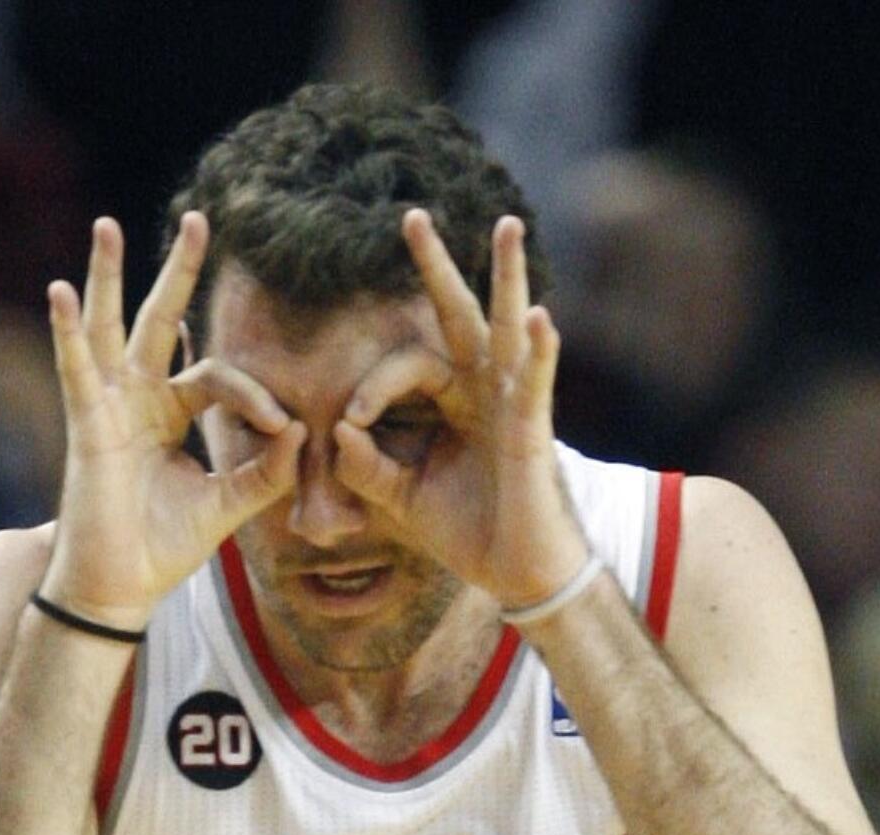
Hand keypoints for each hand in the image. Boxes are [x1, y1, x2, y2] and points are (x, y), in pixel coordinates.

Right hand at [40, 214, 305, 627]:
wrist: (121, 588)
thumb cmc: (164, 548)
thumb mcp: (228, 507)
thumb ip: (267, 473)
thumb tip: (302, 431)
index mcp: (170, 415)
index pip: (218, 378)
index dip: (255, 395)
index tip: (283, 425)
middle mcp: (138, 399)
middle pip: (160, 321)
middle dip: (178, 271)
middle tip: (199, 219)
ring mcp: (108, 406)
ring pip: (111, 327)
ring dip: (108, 276)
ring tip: (107, 225)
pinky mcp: (87, 424)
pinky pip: (77, 368)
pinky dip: (68, 331)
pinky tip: (61, 290)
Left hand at [333, 210, 587, 608]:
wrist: (514, 574)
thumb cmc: (469, 532)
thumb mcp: (403, 498)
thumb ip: (367, 467)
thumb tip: (339, 434)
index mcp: (452, 402)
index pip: (406, 366)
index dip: (371, 388)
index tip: (354, 425)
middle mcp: (482, 391)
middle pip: (457, 316)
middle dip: (435, 267)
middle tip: (410, 216)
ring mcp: (511, 404)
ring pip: (505, 328)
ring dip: (506, 276)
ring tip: (506, 225)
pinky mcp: (531, 430)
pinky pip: (535, 383)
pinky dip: (540, 352)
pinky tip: (540, 317)